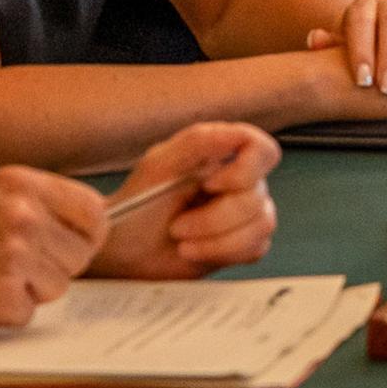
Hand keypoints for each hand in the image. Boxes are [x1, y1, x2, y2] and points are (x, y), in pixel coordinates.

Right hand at [0, 165, 104, 340]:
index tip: (71, 247)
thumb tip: (89, 224)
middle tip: (18, 268)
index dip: (87, 235)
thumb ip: (36, 205)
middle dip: (56, 268)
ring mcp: (15, 252)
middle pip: (81, 253)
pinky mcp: (3, 290)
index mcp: (23, 184)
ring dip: (30, 292)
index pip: (94, 210)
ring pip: (59, 286)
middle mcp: (24, 213)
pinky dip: (6, 313)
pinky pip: (29, 312)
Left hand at [89, 122, 281, 278]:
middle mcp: (238, 182)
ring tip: (182, 241)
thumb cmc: (135, 206)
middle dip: (213, 219)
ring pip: (261, 225)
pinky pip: (256, 248)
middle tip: (177, 226)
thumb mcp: (158, 166)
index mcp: (221, 156)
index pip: (263, 151)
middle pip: (257, 196)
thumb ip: (198, 141)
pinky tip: (195, 251)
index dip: (246, 170)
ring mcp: (243, 215)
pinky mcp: (242, 244)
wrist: (122, 252)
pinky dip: (222, 253)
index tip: (211, 185)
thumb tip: (237, 134)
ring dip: (216, 240)